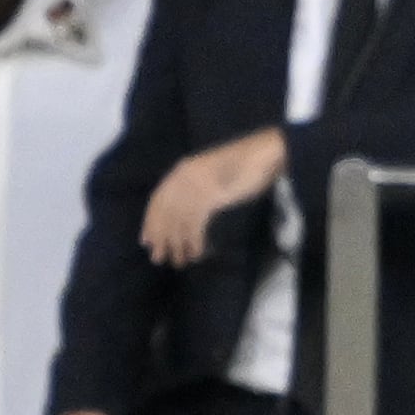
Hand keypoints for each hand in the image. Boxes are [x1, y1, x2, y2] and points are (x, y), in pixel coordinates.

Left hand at [140, 128, 287, 267]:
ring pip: (179, 221)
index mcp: (182, 170)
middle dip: (162, 239)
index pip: (157, 200)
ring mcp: (196, 186)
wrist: (267, 153)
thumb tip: (188, 212)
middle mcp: (183, 177)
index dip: (151, 222)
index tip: (147, 241)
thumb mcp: (214, 173)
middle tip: (160, 259)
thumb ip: (199, 188)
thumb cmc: (246, 162)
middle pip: (165, 214)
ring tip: (180, 261)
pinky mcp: (210, 195)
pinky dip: (195, 241)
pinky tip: (198, 252)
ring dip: (178, 244)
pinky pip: (196, 224)